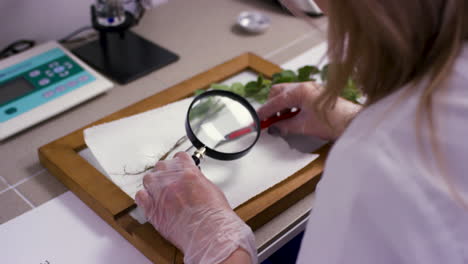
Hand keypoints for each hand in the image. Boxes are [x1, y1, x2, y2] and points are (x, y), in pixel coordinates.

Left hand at [135, 152, 256, 263]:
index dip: (180, 162)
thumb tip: (194, 182)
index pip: (179, 157)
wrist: (208, 233)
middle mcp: (172, 180)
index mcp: (189, 173)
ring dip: (154, 183)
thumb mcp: (212, 189)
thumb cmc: (213, 216)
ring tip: (161, 190)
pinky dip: (145, 197)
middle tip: (171, 180)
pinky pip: (140, 196)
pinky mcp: (152, 209)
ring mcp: (160, 194)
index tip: (180, 165)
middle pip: (162, 166)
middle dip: (166, 172)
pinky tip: (152, 200)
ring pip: (149, 179)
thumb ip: (198, 181)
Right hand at [257, 82, 360, 139]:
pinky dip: (290, 106)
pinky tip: (292, 117)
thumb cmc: (334, 121)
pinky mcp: (315, 94)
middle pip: (278, 92)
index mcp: (300, 91)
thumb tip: (273, 128)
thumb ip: (285, 126)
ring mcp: (311, 89)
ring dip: (281, 106)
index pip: (275, 101)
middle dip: (272, 105)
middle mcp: (305, 86)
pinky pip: (296, 97)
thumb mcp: (303, 126)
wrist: (352, 123)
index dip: (264, 112)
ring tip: (281, 121)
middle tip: (269, 120)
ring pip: (287, 94)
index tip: (258, 120)